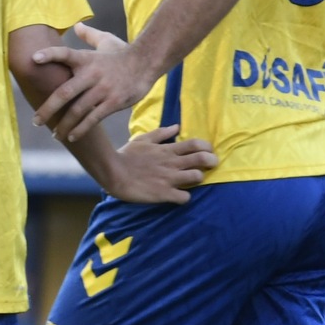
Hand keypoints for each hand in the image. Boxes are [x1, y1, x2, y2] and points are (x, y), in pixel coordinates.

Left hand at [32, 24, 158, 142]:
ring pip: (78, 110)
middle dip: (48, 109)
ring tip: (55, 133)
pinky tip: (72, 137)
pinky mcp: (113, 102)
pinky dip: (81, 129)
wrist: (147, 63)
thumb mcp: (106, 41)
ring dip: (64, 124)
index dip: (50, 55)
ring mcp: (103, 90)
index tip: (33, 59)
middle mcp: (92, 74)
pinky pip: (93, 118)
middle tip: (35, 121)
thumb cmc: (123, 53)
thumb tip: (77, 25)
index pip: (65, 54)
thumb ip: (89, 36)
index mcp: (86, 59)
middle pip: (65, 93)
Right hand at [100, 125, 216, 204]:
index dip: (207, 147)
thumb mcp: (143, 139)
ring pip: (197, 177)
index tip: (207, 152)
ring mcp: (169, 178)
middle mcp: (172, 163)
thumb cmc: (127, 155)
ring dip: (198, 179)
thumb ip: (161, 134)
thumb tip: (177, 127)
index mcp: (168, 150)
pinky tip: (179, 196)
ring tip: (192, 181)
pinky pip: (184, 197)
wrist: (113, 172)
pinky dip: (185, 197)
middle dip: (212, 161)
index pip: (196, 144)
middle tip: (211, 165)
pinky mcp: (164, 193)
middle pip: (202, 159)